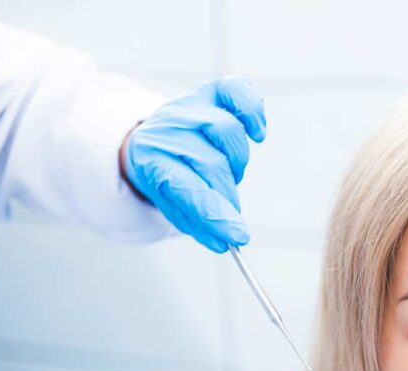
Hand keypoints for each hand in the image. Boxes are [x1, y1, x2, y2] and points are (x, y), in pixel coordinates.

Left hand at [120, 77, 266, 251]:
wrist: (151, 139)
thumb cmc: (167, 176)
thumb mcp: (172, 204)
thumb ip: (199, 223)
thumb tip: (225, 242)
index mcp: (151, 160)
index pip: (187, 188)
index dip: (215, 213)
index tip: (238, 236)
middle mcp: (167, 128)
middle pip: (213, 163)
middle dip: (228, 194)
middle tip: (230, 209)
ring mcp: (189, 106)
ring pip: (228, 133)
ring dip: (237, 163)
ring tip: (229, 172)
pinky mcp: (210, 92)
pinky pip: (238, 92)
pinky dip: (253, 111)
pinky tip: (256, 132)